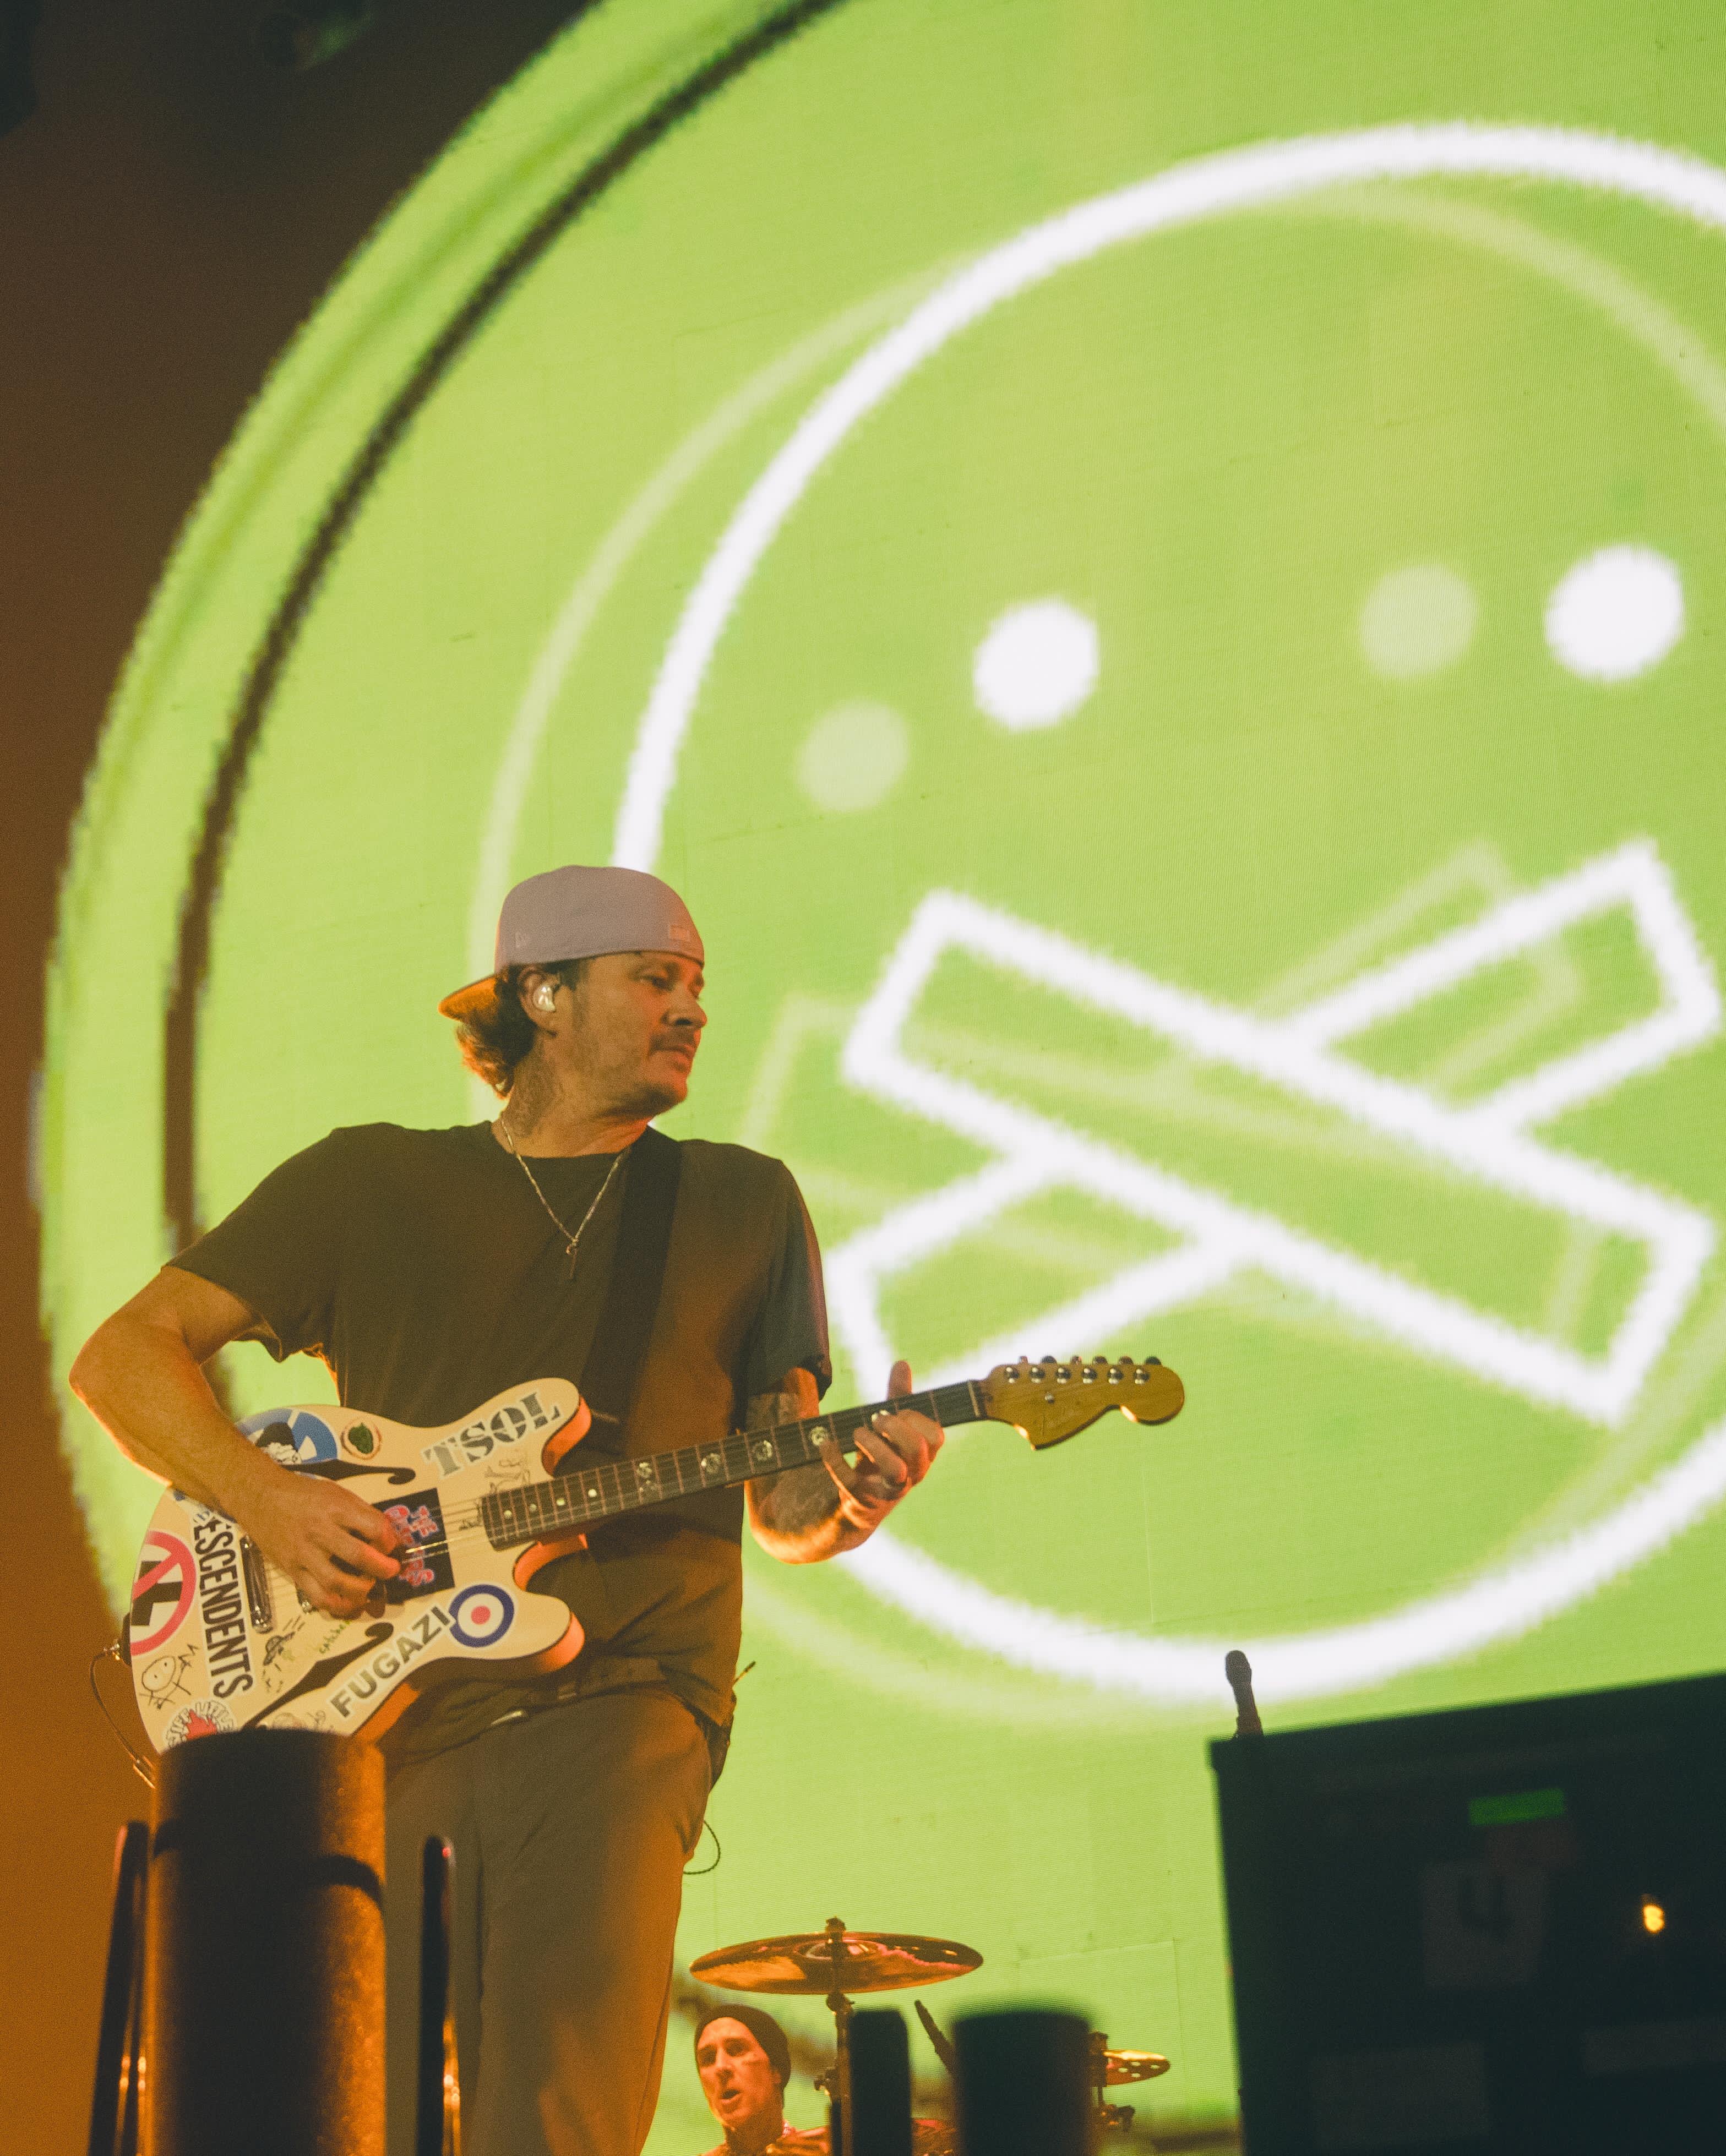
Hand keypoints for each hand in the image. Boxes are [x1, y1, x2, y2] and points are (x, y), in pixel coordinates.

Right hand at [231, 1457, 401, 1617]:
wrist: (260, 1497)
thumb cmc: (303, 1493)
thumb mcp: (336, 1492)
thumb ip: (360, 1513)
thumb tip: (385, 1536)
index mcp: (336, 1508)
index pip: (373, 1527)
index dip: (389, 1540)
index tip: (391, 1545)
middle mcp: (320, 1531)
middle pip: (358, 1556)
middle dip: (383, 1568)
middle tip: (392, 1570)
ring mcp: (304, 1554)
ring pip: (337, 1582)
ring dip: (361, 1590)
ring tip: (370, 1587)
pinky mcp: (292, 1571)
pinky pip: (316, 1596)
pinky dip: (337, 1605)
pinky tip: (350, 1604)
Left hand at [817, 1360, 943, 1533]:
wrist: (859, 1504)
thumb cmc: (881, 1459)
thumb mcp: (890, 1429)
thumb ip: (897, 1398)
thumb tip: (902, 1363)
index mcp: (922, 1457)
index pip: (936, 1435)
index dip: (916, 1418)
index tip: (897, 1411)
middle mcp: (911, 1475)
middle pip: (917, 1448)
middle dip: (895, 1426)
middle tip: (875, 1420)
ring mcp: (888, 1491)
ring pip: (894, 1470)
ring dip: (873, 1445)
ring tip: (857, 1433)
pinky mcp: (862, 1502)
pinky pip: (852, 1484)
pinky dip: (836, 1460)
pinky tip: (826, 1444)